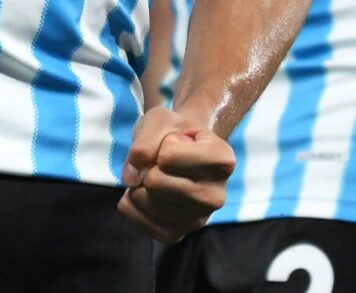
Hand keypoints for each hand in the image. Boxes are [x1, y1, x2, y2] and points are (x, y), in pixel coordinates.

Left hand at [117, 106, 236, 241]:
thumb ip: (145, 141)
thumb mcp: (161, 120)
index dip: (163, 144)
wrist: (182, 151)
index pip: (168, 156)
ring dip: (139, 184)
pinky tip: (143, 192)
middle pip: (155, 182)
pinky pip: (140, 221)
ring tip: (157, 175)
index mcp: (223, 161)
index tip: (176, 142)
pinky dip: (131, 204)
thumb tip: (132, 178)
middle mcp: (217, 195)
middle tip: (162, 161)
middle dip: (148, 167)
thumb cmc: (175, 132)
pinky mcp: (178, 234)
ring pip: (146, 202)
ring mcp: (198, 219)